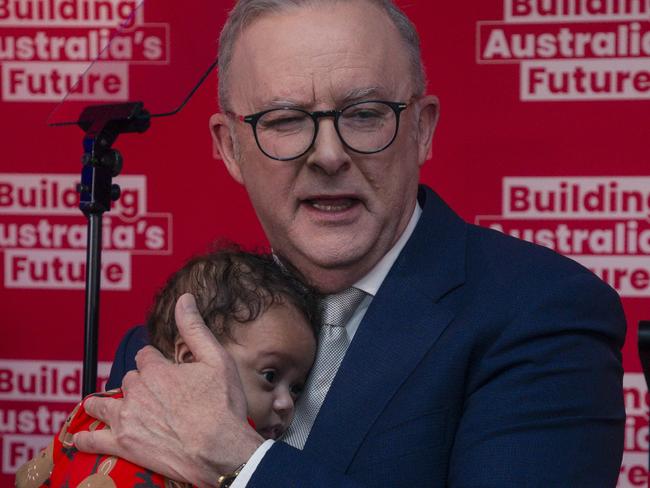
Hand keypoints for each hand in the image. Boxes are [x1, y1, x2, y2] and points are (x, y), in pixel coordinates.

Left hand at [73, 293, 263, 486]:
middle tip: (150, 395)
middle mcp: (138, 391)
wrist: (220, 450)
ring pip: (103, 404)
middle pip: (128, 379)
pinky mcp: (124, 444)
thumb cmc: (223, 406)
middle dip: (136, 384)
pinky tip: (81, 437)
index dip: (154, 362)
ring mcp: (128, 418)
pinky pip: (93, 440)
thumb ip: (195, 329)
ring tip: (99, 405)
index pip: (146, 356)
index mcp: (158, 370)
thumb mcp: (217, 360)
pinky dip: (86, 438)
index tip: (163, 371)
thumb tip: (184, 299)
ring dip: (101, 404)